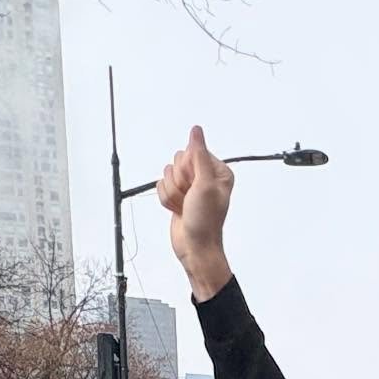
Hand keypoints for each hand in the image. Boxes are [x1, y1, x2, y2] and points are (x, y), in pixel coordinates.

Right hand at [158, 124, 233, 298]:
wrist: (195, 247)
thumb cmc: (205, 221)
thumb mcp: (205, 184)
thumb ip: (199, 155)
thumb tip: (196, 131)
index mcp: (217, 170)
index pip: (191, 151)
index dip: (188, 169)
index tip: (196, 187)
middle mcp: (204, 175)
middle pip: (177, 161)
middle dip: (180, 182)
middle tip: (191, 199)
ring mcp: (190, 186)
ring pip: (167, 174)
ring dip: (173, 193)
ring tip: (185, 207)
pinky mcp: (178, 194)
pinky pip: (161, 186)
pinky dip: (167, 200)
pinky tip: (178, 210)